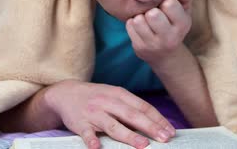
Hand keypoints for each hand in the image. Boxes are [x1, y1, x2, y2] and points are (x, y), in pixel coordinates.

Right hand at [44, 80, 175, 148]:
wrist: (65, 93)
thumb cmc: (96, 97)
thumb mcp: (114, 96)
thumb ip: (130, 108)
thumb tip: (154, 123)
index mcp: (119, 94)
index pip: (143, 107)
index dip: (158, 119)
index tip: (170, 131)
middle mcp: (108, 102)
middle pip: (132, 115)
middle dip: (150, 127)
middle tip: (165, 138)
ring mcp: (94, 112)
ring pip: (113, 125)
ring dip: (129, 135)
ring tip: (143, 145)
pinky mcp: (80, 123)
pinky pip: (86, 133)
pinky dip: (92, 140)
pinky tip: (97, 148)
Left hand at [126, 0, 191, 64]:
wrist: (165, 54)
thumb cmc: (174, 25)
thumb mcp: (184, 12)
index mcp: (183, 25)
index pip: (170, 4)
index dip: (166, 3)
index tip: (167, 9)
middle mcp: (170, 37)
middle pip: (152, 14)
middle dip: (151, 11)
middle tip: (154, 15)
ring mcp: (154, 45)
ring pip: (138, 20)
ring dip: (140, 17)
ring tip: (146, 21)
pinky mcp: (140, 48)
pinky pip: (129, 26)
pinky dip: (132, 23)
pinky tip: (140, 28)